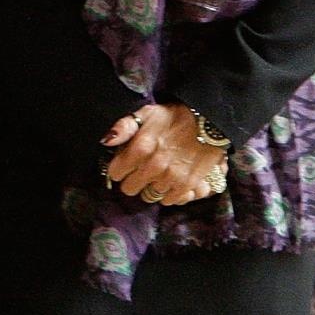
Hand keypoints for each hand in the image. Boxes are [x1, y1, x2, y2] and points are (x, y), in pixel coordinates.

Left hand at [101, 104, 227, 205]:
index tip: (124, 164)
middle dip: (131, 179)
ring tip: (157, 174)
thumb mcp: (147, 113)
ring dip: (150, 186)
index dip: (118, 168)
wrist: (208, 122)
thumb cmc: (174, 117)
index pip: (116, 173)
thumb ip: (123, 127)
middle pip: (130, 188)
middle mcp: (153, 165)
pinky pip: (168, 200)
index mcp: (141, 147)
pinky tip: (169, 181)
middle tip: (139, 170)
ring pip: (148, 195)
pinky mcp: (186, 185)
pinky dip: (167, 193)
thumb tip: (106, 141)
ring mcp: (170, 177)